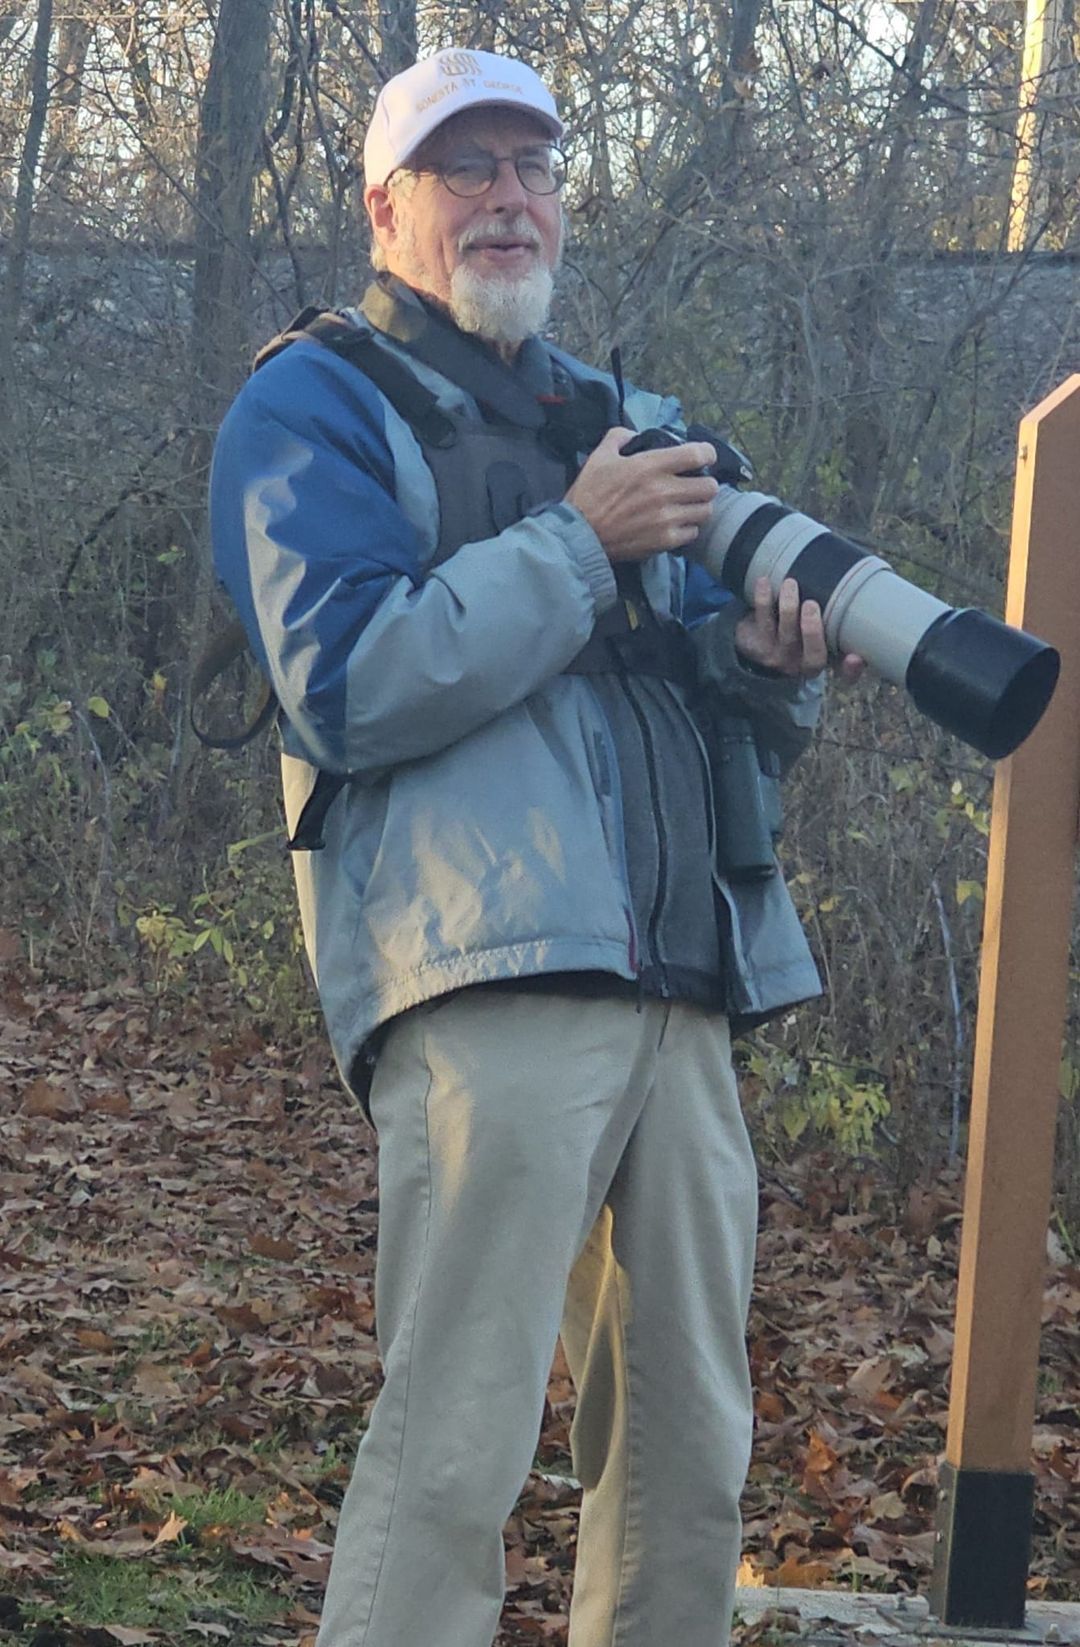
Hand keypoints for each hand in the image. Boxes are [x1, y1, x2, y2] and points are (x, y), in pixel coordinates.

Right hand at [565, 427, 719, 561]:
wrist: (580, 534)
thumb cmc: (588, 494)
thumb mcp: (600, 456)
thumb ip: (620, 437)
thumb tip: (635, 436)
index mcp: (650, 465)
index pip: (699, 454)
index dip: (707, 454)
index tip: (703, 457)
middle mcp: (664, 491)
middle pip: (710, 486)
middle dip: (704, 484)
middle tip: (694, 486)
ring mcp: (667, 518)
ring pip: (705, 510)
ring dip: (698, 507)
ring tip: (687, 506)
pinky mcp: (665, 540)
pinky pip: (692, 532)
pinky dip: (687, 528)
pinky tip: (675, 524)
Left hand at [735, 577, 865, 680]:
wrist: (755, 643)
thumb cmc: (798, 634)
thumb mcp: (818, 636)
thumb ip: (840, 626)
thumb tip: (868, 597)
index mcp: (823, 663)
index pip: (843, 676)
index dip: (851, 671)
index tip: (855, 658)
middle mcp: (801, 665)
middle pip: (812, 655)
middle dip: (812, 631)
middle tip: (811, 604)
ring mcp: (777, 656)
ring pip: (785, 635)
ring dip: (788, 608)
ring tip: (790, 584)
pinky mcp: (755, 642)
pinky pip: (760, 621)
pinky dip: (763, 599)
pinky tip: (765, 582)